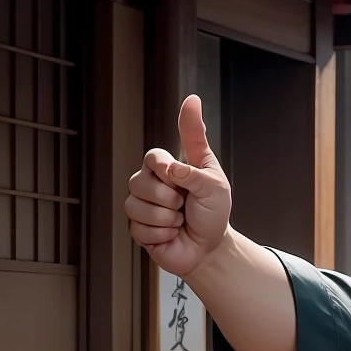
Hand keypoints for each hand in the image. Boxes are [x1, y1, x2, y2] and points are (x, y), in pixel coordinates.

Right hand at [124, 95, 231, 277]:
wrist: (211, 249)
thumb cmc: (214, 213)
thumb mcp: (213, 178)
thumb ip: (196, 143)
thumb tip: (191, 102)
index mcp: (166, 168)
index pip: (153, 157)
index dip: (166, 170)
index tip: (180, 179)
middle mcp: (148, 183)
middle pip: (140, 182)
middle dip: (170, 200)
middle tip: (184, 206)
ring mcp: (140, 206)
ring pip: (137, 207)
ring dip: (167, 219)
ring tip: (179, 222)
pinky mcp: (137, 229)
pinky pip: (140, 229)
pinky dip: (163, 235)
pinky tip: (171, 235)